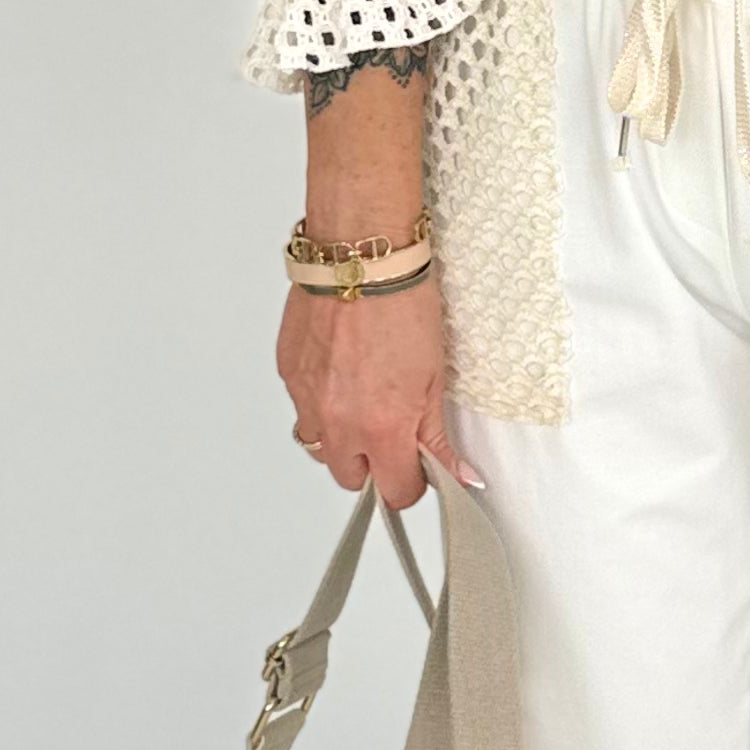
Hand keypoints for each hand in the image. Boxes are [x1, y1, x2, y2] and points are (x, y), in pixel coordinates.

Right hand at [279, 272, 486, 503]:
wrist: (361, 258)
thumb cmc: (403, 305)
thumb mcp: (435, 377)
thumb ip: (437, 435)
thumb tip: (461, 476)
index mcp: (381, 427)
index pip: (395, 491)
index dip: (411, 482)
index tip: (418, 465)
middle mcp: (338, 421)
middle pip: (351, 479)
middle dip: (372, 465)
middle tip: (390, 431)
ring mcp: (307, 399)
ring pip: (319, 447)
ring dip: (341, 438)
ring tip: (362, 401)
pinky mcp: (288, 374)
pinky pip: (301, 409)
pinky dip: (320, 403)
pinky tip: (340, 373)